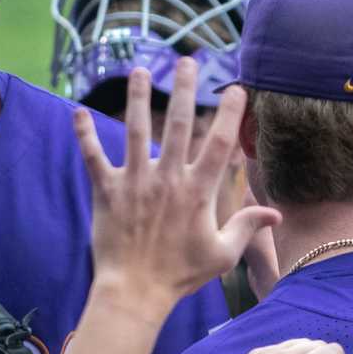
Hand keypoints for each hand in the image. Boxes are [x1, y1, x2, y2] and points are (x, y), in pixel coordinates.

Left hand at [74, 57, 278, 312]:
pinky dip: (85, 134)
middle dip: (185, 89)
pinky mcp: (107, 190)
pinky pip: (93, 156)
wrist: (135, 292)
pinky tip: (77, 111)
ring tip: (140, 71)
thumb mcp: (222, 254)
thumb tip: (275, 213)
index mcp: (198, 191)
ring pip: (137, 131)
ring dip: (139, 98)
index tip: (236, 88)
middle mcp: (167, 179)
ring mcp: (135, 182)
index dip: (229, 114)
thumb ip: (247, 226)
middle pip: (180, 125)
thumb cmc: (180, 275)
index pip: (219, 144)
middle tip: (188, 61)